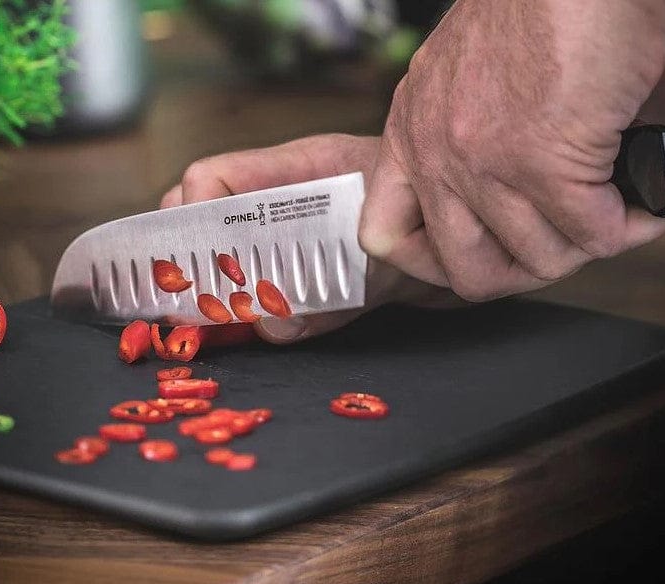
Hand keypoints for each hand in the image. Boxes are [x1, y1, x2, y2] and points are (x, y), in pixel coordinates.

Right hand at [160, 134, 459, 343]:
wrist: (482, 247)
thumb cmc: (441, 229)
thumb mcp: (390, 260)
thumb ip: (334, 293)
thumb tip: (270, 327)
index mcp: (306, 171)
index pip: (217, 177)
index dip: (188, 213)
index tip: (182, 260)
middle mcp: (294, 201)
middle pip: (213, 218)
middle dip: (193, 259)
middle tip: (188, 301)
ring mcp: (303, 235)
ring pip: (236, 256)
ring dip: (224, 291)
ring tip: (219, 321)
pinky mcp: (317, 273)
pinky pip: (272, 292)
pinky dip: (261, 316)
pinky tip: (265, 330)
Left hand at [359, 0, 664, 301]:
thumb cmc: (543, 12)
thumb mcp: (471, 83)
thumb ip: (476, 152)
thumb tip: (534, 221)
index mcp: (411, 134)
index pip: (384, 237)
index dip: (434, 263)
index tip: (482, 251)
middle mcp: (436, 153)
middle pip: (467, 274)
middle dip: (529, 269)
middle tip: (567, 237)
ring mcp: (483, 162)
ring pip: (541, 260)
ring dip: (593, 241)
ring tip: (623, 200)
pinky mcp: (540, 161)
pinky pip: (594, 234)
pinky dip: (636, 220)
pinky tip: (656, 184)